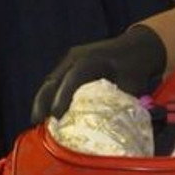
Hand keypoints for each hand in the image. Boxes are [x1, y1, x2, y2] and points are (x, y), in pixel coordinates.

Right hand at [30, 25, 165, 123]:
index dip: (63, 97)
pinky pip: (56, 79)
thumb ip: (121, 103)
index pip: (74, 78)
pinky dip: (49, 95)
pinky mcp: (69, 64)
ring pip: (51, 80)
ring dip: (43, 99)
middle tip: (36, 122)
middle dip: (43, 101)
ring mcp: (71, 58)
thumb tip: (112, 128)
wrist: (138, 46)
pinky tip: (46, 112)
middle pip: (54, 79)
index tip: (56, 116)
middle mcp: (78, 56)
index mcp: (94, 59)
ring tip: (37, 121)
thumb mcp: (132, 85)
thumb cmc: (135, 67)